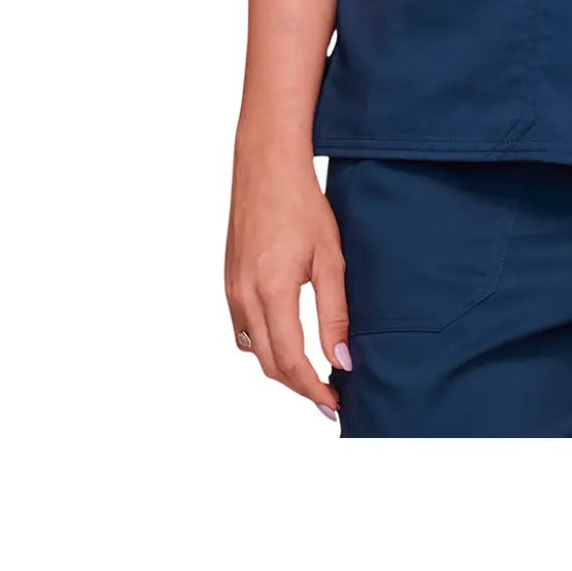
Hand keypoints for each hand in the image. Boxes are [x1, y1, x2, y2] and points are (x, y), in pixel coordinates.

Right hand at [224, 125, 348, 418]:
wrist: (267, 166)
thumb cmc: (303, 205)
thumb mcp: (330, 259)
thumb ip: (335, 314)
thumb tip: (342, 360)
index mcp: (271, 292)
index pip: (290, 361)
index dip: (312, 389)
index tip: (333, 404)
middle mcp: (244, 297)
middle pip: (269, 364)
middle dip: (298, 386)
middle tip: (327, 397)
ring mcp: (231, 290)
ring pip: (253, 350)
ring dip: (280, 367)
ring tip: (312, 372)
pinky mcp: (229, 281)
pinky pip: (243, 329)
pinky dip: (264, 344)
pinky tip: (287, 339)